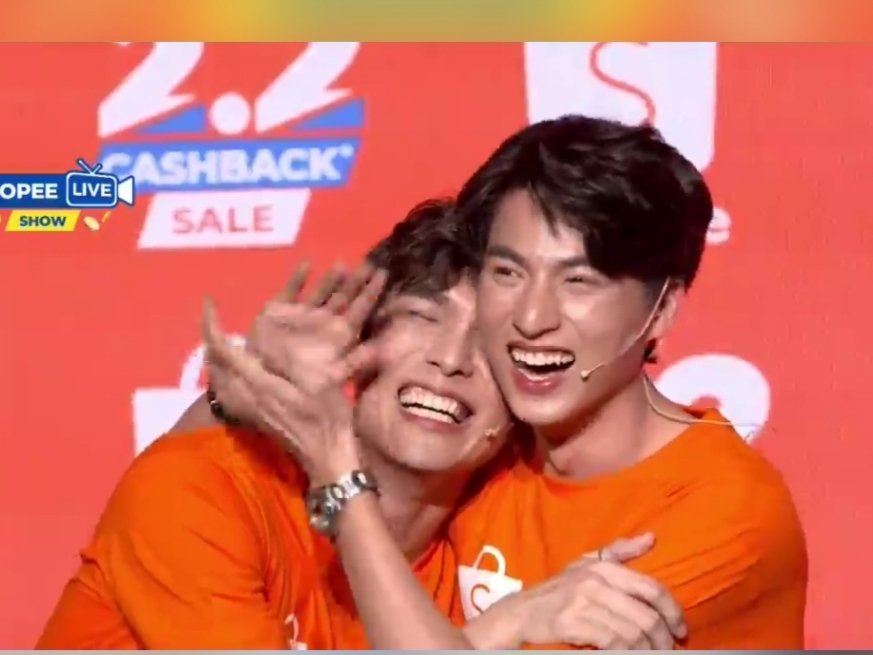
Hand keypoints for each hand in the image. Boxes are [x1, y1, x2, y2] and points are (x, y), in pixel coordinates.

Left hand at [202, 292, 377, 485]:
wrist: (326, 453)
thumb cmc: (327, 417)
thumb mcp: (316, 381)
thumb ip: (286, 359)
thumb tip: (261, 338)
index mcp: (257, 383)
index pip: (222, 350)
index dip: (212, 324)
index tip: (210, 302)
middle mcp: (245, 395)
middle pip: (213, 362)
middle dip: (211, 337)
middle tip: (216, 317)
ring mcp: (247, 407)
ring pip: (218, 375)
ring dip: (217, 353)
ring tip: (225, 336)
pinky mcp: (253, 414)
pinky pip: (228, 387)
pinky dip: (226, 370)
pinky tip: (241, 364)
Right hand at [245, 261, 385, 393]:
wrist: (264, 380)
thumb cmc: (301, 380)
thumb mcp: (332, 376)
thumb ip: (355, 363)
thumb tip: (379, 351)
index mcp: (339, 333)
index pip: (360, 309)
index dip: (371, 292)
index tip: (383, 274)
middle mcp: (324, 319)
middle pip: (344, 295)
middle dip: (356, 280)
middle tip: (368, 262)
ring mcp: (303, 312)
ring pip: (321, 289)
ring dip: (331, 277)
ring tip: (342, 263)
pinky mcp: (281, 308)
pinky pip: (291, 289)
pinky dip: (298, 277)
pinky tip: (306, 263)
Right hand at [516, 534, 685, 648]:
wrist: (521, 612)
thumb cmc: (557, 590)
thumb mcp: (585, 564)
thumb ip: (619, 551)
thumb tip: (651, 538)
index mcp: (604, 567)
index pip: (651, 588)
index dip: (672, 611)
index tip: (681, 629)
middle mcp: (595, 581)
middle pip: (645, 615)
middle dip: (663, 638)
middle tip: (668, 649)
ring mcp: (583, 602)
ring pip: (631, 632)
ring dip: (647, 649)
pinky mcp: (572, 623)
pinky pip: (612, 641)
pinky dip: (626, 651)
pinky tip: (628, 654)